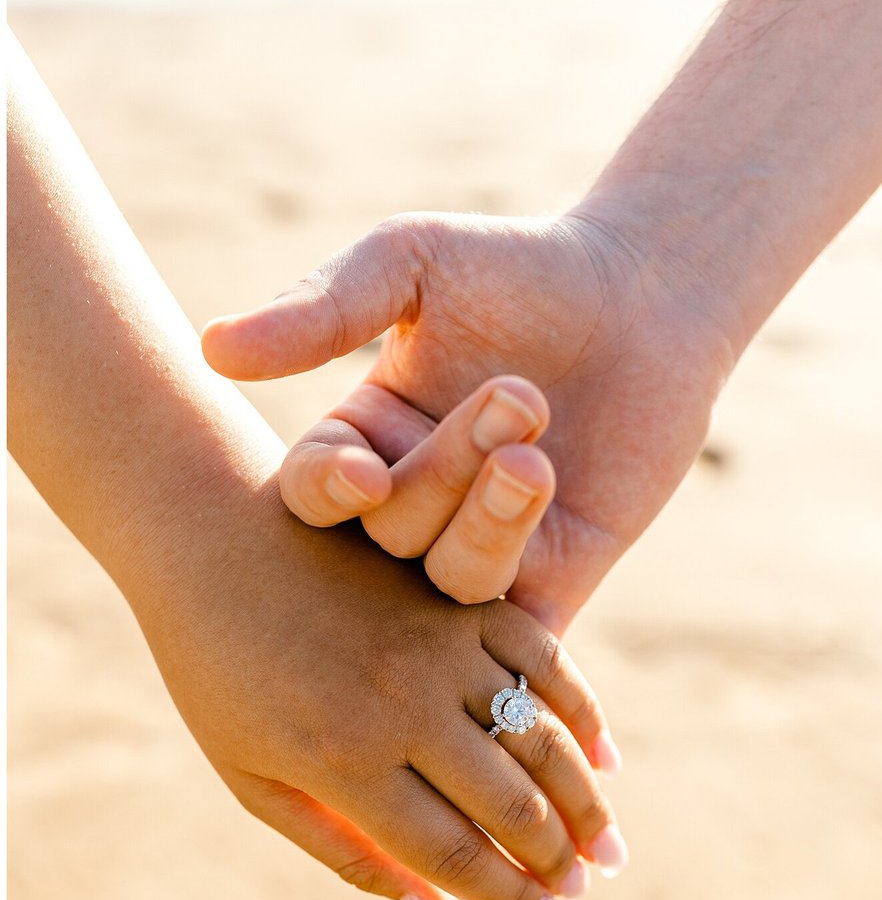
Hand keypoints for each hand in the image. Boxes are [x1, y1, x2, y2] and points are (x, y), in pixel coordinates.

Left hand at [131, 476, 625, 899]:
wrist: (212, 534)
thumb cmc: (220, 675)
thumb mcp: (257, 781)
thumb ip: (351, 855)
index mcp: (345, 762)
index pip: (455, 855)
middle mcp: (404, 706)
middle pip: (511, 806)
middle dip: (556, 863)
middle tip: (577, 894)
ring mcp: (440, 645)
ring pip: (541, 742)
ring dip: (585, 806)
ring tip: (604, 853)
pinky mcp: (462, 599)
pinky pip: (544, 663)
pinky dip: (584, 716)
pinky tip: (604, 761)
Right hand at [202, 208, 733, 635]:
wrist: (649, 297)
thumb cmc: (521, 268)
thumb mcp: (413, 264)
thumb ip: (324, 308)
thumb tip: (214, 347)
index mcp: (364, 442)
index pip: (312, 491)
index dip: (328, 489)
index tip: (364, 468)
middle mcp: (412, 509)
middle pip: (389, 536)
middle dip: (446, 473)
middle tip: (521, 396)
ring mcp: (480, 554)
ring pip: (452, 583)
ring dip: (491, 520)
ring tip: (539, 451)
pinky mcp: (552, 587)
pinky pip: (519, 634)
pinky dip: (522, 616)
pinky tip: (549, 521)